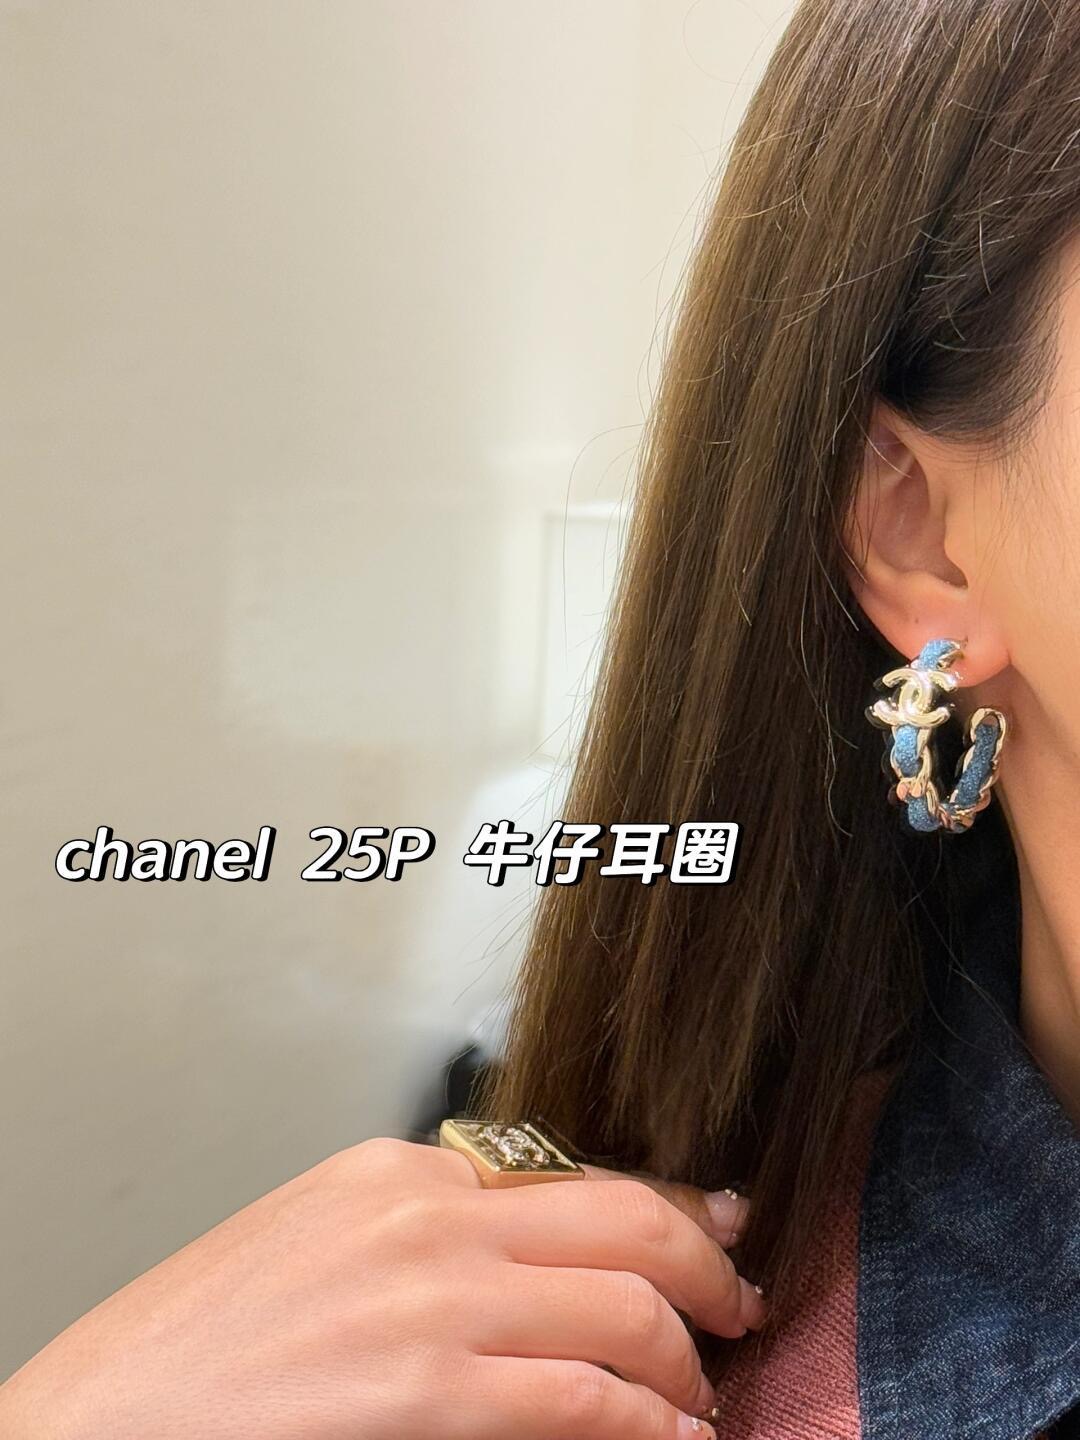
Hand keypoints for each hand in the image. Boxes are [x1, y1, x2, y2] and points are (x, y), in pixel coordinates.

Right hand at [0, 1135, 762, 1439]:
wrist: (97, 1427)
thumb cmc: (192, 1354)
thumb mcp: (314, 1244)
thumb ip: (421, 1238)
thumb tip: (529, 1270)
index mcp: (397, 1171)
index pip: (570, 1173)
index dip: (660, 1209)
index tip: (706, 1229)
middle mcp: (428, 1213)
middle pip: (622, 1218)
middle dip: (703, 1264)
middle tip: (738, 1303)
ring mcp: (434, 1296)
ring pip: (623, 1307)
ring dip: (685, 1360)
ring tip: (702, 1396)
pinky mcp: (432, 1387)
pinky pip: (587, 1400)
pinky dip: (649, 1425)